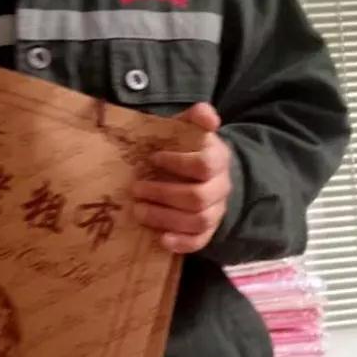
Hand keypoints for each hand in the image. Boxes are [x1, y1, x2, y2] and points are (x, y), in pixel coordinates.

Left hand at [132, 103, 232, 253]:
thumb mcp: (191, 129)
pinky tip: (160, 239)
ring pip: (198, 221)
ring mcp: (216, 211)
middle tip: (136, 189)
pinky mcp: (208, 231)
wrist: (206, 174)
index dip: (178, 163)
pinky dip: (181, 243)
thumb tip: (205, 113)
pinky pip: (200, 242)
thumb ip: (196, 118)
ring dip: (165, 218)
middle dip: (163, 194)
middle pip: (198, 198)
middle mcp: (221, 188)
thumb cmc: (190, 149)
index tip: (153, 158)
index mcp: (219, 160)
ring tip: (138, 211)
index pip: (205, 165)